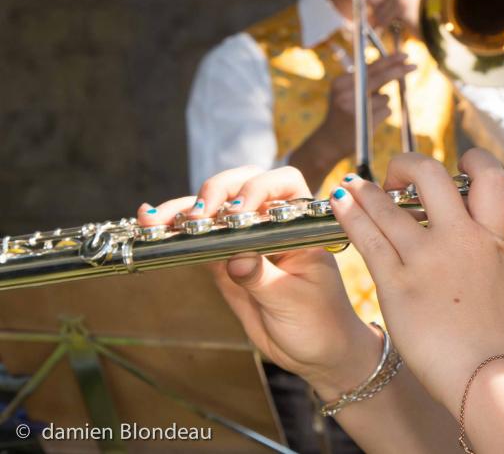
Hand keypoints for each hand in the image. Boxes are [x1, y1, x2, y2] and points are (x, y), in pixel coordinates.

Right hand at [138, 167, 379, 398]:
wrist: (316, 351)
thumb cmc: (319, 321)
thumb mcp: (293, 299)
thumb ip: (263, 277)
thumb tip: (235, 258)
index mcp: (301, 225)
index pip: (283, 184)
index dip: (259, 187)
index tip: (240, 212)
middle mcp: (272, 224)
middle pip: (242, 186)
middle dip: (216, 192)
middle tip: (198, 215)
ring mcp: (246, 241)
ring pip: (214, 212)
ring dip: (183, 210)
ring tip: (154, 219)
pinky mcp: (224, 261)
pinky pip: (198, 241)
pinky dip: (174, 233)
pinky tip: (152, 227)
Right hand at [300, 53, 416, 172]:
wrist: (329, 141)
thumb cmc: (343, 112)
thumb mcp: (346, 92)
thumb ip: (366, 79)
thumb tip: (394, 65)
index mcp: (340, 82)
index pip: (369, 67)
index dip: (389, 60)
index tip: (405, 55)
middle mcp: (345, 93)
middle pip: (380, 77)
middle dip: (399, 71)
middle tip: (414, 66)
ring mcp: (355, 108)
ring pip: (385, 97)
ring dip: (383, 102)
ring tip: (366, 112)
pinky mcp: (365, 121)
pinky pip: (387, 110)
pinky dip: (383, 113)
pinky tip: (369, 121)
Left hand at [327, 149, 503, 412]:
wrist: (489, 373)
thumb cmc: (500, 336)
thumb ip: (490, 250)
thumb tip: (484, 238)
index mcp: (492, 236)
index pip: (488, 176)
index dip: (472, 161)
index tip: (457, 167)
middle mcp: (460, 237)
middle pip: (431, 175)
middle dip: (409, 165)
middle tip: (398, 175)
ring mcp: (426, 258)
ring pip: (388, 206)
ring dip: (366, 191)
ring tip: (352, 185)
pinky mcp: (397, 284)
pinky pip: (368, 238)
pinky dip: (351, 215)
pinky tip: (340, 204)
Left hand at [343, 0, 422, 38]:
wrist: (436, 25)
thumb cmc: (416, 13)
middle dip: (375, 8)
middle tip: (387, 13)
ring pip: (375, 9)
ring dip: (382, 18)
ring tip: (397, 19)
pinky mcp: (402, 6)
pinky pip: (382, 19)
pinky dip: (387, 25)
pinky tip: (399, 24)